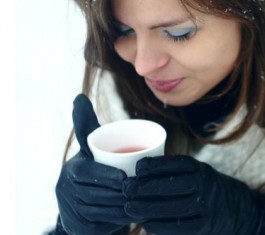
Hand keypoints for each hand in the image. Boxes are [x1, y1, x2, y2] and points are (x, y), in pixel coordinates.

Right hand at [55, 94, 131, 234]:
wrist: (84, 203)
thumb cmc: (94, 169)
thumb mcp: (91, 148)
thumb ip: (87, 125)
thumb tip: (78, 96)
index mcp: (72, 168)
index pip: (87, 173)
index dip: (107, 177)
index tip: (125, 178)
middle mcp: (67, 190)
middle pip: (97, 193)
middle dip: (121, 193)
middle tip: (142, 190)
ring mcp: (71, 209)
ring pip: (101, 210)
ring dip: (123, 207)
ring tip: (142, 201)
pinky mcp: (78, 226)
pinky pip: (100, 225)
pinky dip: (118, 221)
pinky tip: (133, 217)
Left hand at [123, 156, 264, 234]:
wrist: (239, 210)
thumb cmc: (207, 189)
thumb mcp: (198, 173)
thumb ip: (176, 172)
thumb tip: (139, 170)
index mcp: (201, 169)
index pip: (177, 164)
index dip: (156, 165)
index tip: (137, 167)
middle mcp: (205, 185)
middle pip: (174, 185)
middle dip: (146, 187)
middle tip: (127, 189)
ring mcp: (207, 206)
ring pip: (175, 206)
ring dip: (149, 207)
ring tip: (130, 208)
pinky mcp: (205, 225)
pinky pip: (182, 226)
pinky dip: (163, 226)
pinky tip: (147, 224)